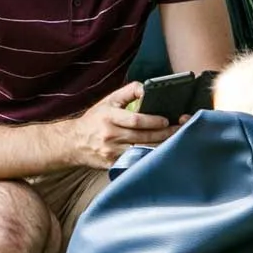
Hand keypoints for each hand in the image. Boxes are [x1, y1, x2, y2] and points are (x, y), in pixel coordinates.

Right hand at [62, 83, 180, 167]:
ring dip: (160, 147)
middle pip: (142, 137)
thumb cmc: (95, 120)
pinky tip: (160, 156)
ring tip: (175, 141)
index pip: (135, 120)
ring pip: (141, 151)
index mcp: (109, 117)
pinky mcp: (112, 165)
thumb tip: (148, 88)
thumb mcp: (109, 101)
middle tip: (178, 130)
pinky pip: (134, 163)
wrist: (73, 143)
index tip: (166, 120)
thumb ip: (129, 91)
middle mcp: (110, 135)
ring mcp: (111, 152)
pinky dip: (148, 159)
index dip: (153, 121)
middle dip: (164, 134)